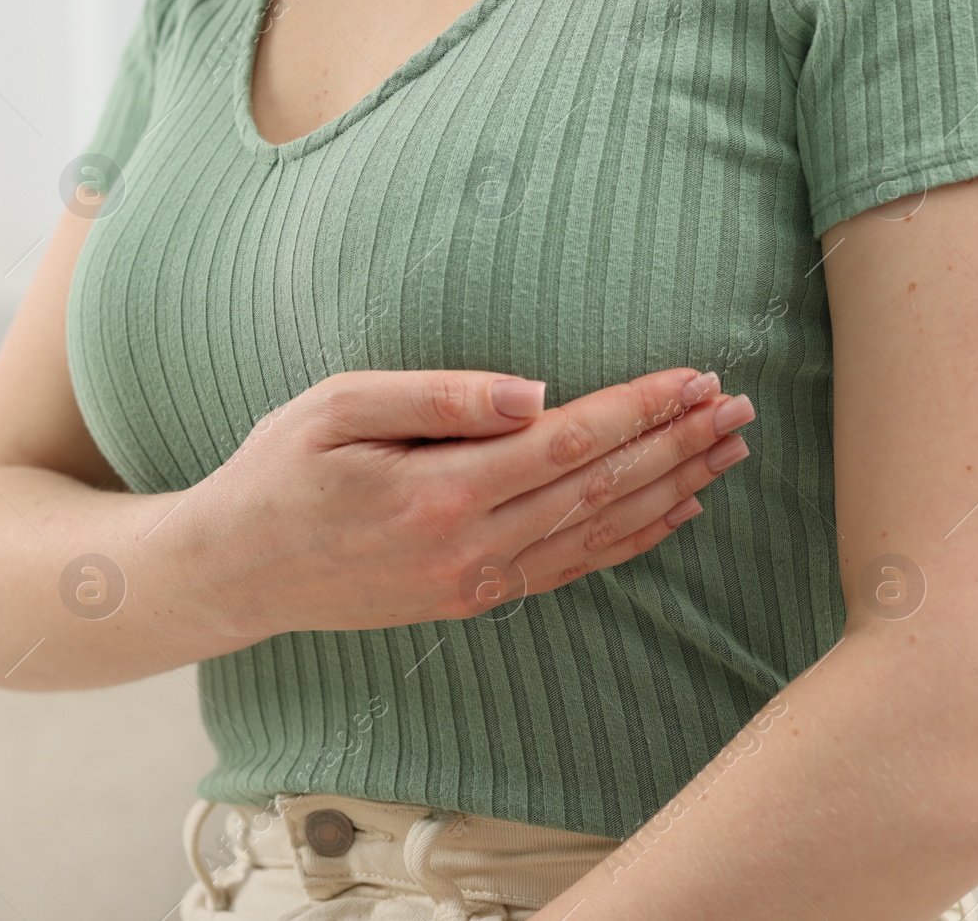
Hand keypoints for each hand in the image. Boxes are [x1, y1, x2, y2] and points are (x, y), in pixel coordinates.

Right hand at [173, 367, 754, 639]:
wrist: (238, 571)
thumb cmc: (278, 473)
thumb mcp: (335, 409)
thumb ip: (437, 399)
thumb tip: (534, 392)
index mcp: (441, 493)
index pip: (568, 443)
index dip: (639, 409)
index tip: (694, 378)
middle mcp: (470, 549)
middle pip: (600, 490)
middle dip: (676, 445)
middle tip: (738, 408)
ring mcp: (474, 583)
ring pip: (598, 534)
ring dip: (670, 491)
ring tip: (727, 454)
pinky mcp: (471, 599)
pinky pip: (570, 570)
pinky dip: (629, 543)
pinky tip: (671, 517)